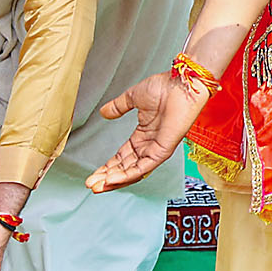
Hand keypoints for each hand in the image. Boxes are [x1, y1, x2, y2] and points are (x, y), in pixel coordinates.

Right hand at [87, 70, 204, 192]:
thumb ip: (118, 107)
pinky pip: (144, 167)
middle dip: (107, 177)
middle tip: (91, 184)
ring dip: (114, 180)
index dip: (107, 166)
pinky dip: (127, 175)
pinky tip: (113, 179)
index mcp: (143, 135)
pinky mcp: (163, 151)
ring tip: (98, 186)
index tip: (94, 173)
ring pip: (133, 172)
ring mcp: (157, 150)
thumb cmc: (165, 87)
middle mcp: (149, 146)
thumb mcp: (133, 97)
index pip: (122, 157)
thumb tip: (104, 112)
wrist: (180, 84)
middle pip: (125, 168)